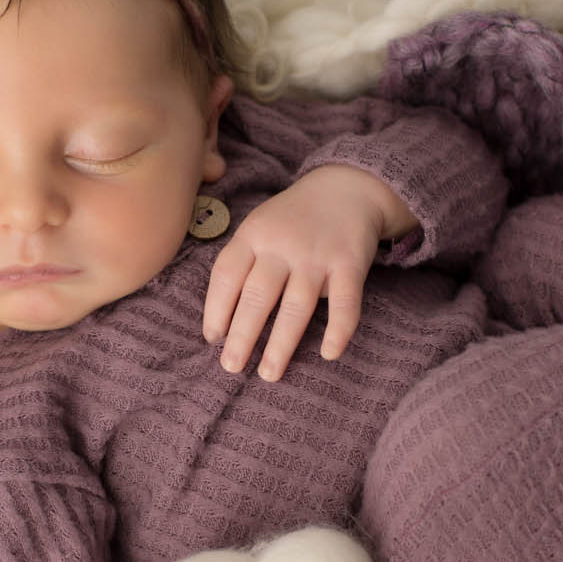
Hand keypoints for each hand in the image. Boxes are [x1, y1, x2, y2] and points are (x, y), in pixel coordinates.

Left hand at [202, 166, 401, 381]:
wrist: (347, 187)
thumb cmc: (294, 218)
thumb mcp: (261, 225)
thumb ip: (243, 260)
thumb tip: (222, 317)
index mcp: (254, 235)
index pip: (227, 275)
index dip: (216, 309)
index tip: (212, 338)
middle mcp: (282, 245)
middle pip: (257, 296)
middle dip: (242, 335)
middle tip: (231, 367)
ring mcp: (317, 256)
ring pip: (296, 307)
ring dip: (281, 344)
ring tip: (268, 374)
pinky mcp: (350, 264)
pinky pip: (344, 303)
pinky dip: (338, 330)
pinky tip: (328, 354)